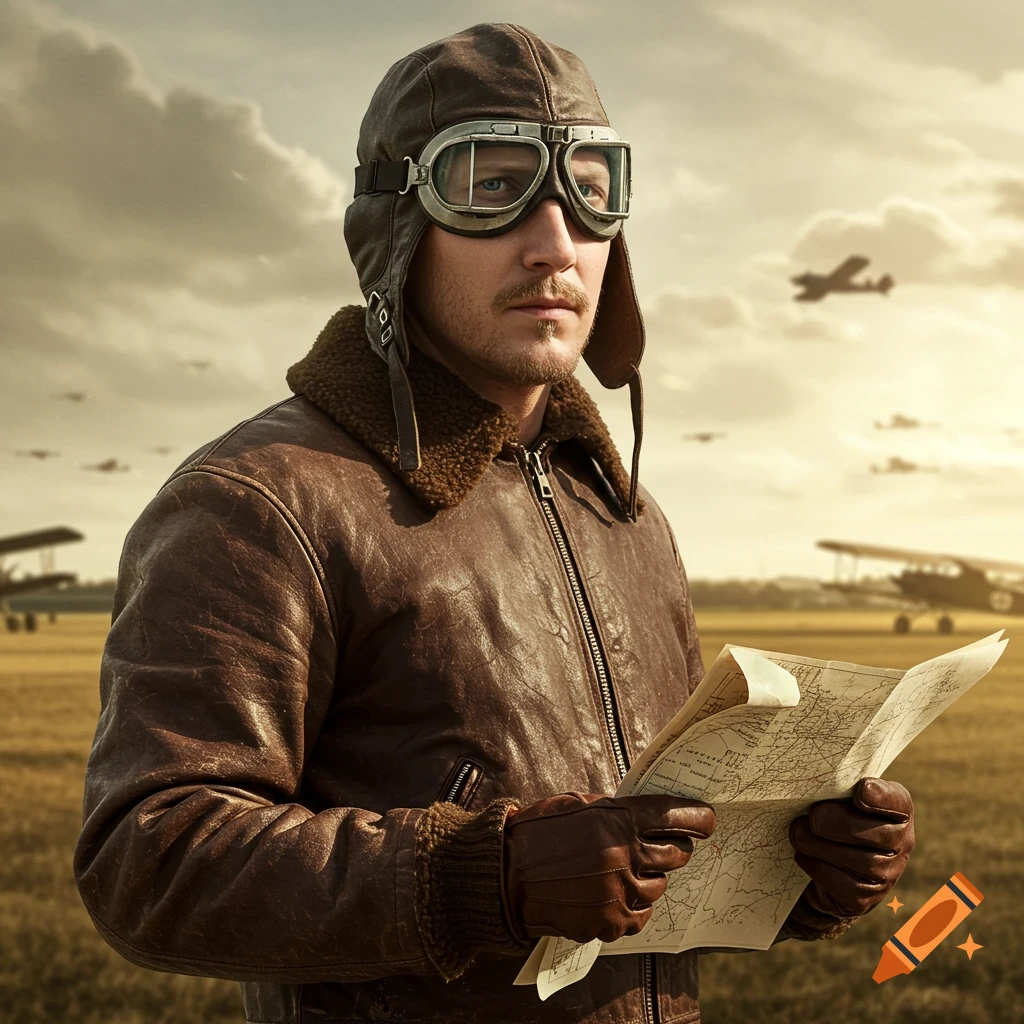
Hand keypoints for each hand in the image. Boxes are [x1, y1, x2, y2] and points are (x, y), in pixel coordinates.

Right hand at [502, 792, 715, 943]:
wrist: (505, 874)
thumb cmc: (538, 832)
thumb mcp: (577, 803)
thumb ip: (615, 810)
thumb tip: (647, 816)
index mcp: (618, 819)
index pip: (675, 816)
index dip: (698, 818)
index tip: (707, 820)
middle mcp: (625, 855)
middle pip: (677, 855)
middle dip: (676, 849)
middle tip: (665, 846)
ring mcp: (619, 892)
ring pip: (659, 887)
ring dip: (650, 878)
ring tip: (628, 872)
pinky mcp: (610, 922)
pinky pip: (639, 917)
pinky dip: (633, 907)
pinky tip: (615, 896)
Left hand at [789, 777, 914, 917]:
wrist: (823, 860)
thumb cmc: (831, 815)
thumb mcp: (838, 796)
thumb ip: (838, 787)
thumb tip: (818, 784)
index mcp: (898, 809)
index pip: (898, 801)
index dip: (880, 798)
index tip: (859, 791)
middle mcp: (901, 843)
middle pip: (878, 834)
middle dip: (838, 823)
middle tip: (811, 817)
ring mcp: (888, 874)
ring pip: (861, 862)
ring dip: (821, 846)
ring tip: (798, 834)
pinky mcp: (867, 898)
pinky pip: (846, 886)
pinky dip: (819, 868)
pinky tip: (803, 855)